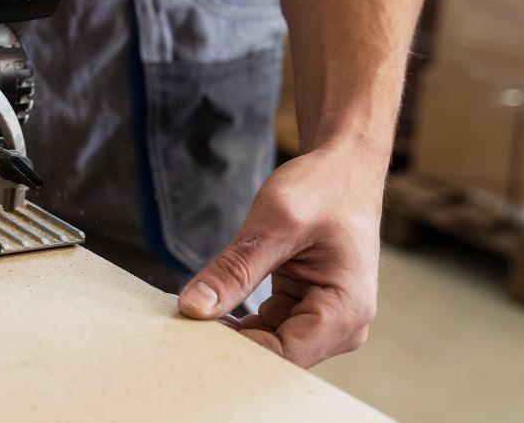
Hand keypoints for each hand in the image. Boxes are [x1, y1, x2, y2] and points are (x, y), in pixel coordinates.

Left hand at [176, 139, 383, 367]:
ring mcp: (325, 320)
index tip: (189, 336)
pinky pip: (267, 327)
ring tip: (190, 316)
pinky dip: (238, 319)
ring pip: (267, 344)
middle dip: (229, 343)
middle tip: (179, 327)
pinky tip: (210, 305)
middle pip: (275, 355)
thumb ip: (234, 269)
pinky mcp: (306, 308)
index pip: (281, 355)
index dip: (234, 351)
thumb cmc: (322, 188)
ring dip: (230, 333)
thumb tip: (192, 307)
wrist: (344, 168)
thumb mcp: (273, 224)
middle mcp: (341, 326)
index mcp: (344, 311)